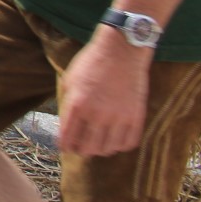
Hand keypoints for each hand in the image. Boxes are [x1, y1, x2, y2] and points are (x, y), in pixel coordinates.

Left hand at [57, 28, 149, 156]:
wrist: (121, 50)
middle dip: (81, 151)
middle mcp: (97, 114)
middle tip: (80, 149)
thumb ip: (68, 104)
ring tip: (97, 145)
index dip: (64, 145)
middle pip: (88, 148)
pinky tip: (115, 139)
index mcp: (77, 104)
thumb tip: (65, 126)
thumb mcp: (70, 80)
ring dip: (100, 150)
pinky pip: (128, 143)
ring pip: (108, 149)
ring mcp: (119, 117)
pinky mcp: (136, 117)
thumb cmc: (92, 63)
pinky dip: (120, 145)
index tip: (65, 146)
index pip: (67, 137)